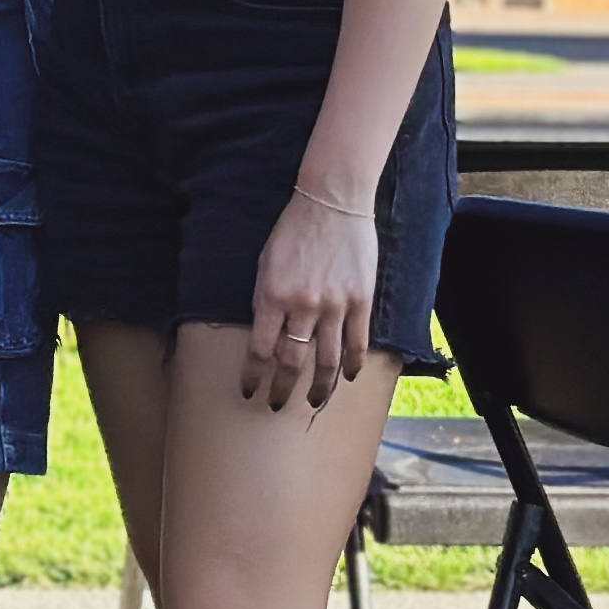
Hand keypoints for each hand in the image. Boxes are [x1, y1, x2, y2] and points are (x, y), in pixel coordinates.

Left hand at [241, 185, 378, 410]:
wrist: (331, 203)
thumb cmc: (292, 230)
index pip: (259, 348)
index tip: (248, 391)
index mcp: (272, 295)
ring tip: (313, 401)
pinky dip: (353, 364)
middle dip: (282, 388)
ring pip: (327, 360)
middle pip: (292, 361)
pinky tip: (349, 377)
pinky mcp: (360, 301)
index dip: (253, 375)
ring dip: (320, 387)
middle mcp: (302, 305)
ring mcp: (334, 306)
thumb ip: (265, 299)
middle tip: (277, 405)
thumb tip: (265, 334)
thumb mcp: (266, 263)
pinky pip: (358, 343)